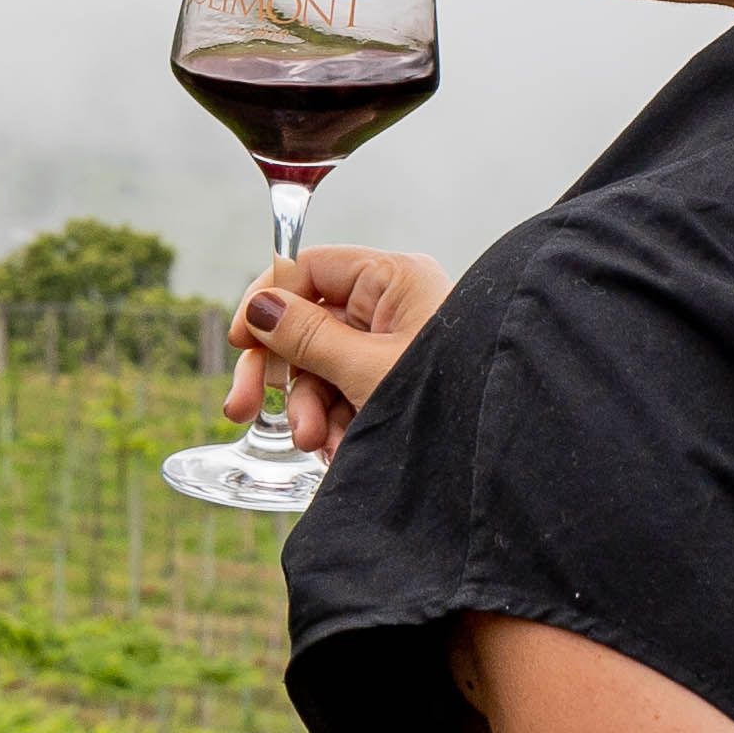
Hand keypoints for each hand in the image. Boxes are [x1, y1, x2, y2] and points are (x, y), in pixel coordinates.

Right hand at [227, 243, 451, 451]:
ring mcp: (394, 349)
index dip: (268, 301)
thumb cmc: (448, 400)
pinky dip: (335, 425)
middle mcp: (394, 307)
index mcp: (395, 280)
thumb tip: (259, 306)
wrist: (494, 463)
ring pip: (322, 369)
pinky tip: (340, 453)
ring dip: (310, 410)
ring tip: (321, 444)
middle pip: (308, 323)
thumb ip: (307, 337)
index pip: (312, 269)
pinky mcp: (395, 388)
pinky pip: (345, 397)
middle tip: (241, 409)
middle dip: (282, 373)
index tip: (239, 341)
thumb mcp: (366, 369)